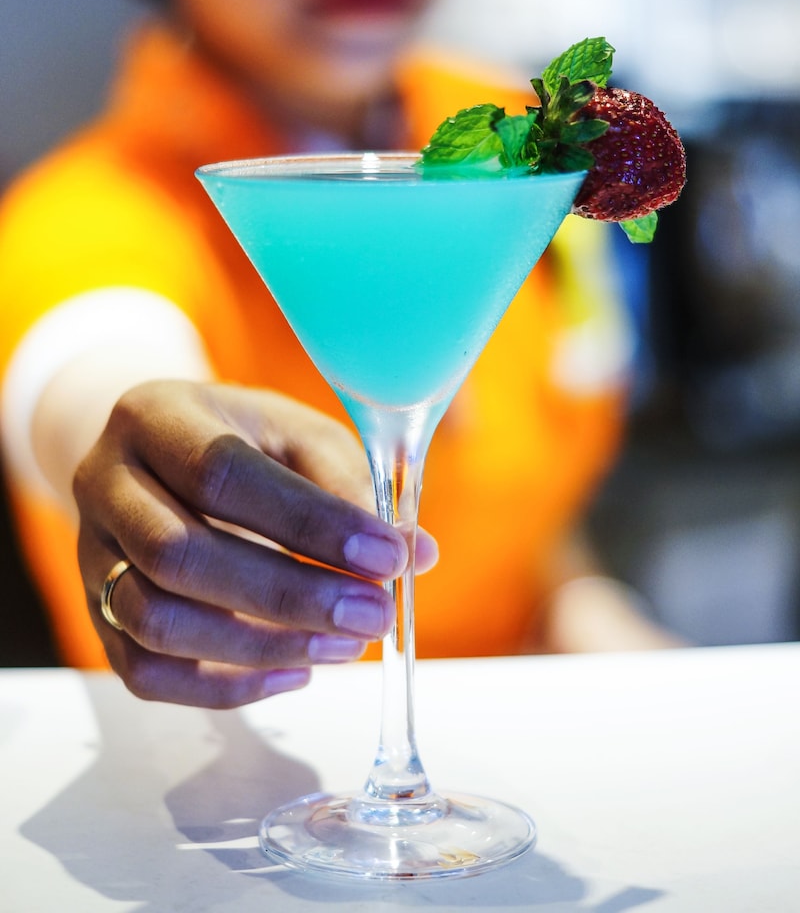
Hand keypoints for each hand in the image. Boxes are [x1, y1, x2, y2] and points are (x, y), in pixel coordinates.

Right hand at [74, 381, 435, 707]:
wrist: (161, 456)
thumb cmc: (243, 439)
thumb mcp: (297, 434)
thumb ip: (351, 486)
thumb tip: (416, 554)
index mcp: (154, 418)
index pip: (220, 474)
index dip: (308, 523)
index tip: (387, 555)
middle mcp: (105, 485)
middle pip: (179, 557)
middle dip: (290, 596)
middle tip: (374, 614)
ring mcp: (90, 556)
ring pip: (156, 623)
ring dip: (263, 647)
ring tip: (346, 644)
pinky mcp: (98, 615)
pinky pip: (146, 673)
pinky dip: (227, 687)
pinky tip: (296, 672)